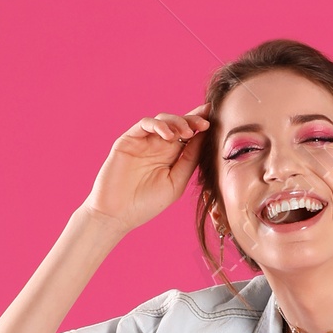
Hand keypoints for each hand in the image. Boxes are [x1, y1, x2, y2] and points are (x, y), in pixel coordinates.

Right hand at [86, 106, 208, 233]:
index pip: (188, 135)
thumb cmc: (146, 204)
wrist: (117, 214)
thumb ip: (190, 160)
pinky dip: (158, 125)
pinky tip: (169, 135)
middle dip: (192, 120)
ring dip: (177, 122)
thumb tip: (204, 138)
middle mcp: (158, 146)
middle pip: (178, 123)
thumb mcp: (176, 182)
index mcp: (171, 156)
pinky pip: (145, 124)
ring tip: (187, 132)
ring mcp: (143, 142)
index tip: (215, 117)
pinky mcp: (128, 140)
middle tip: (204, 123)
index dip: (200, 124)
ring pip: (163, 120)